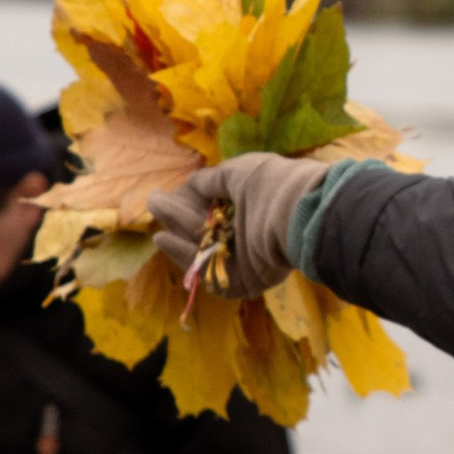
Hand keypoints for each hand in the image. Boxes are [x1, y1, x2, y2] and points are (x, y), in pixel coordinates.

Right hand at [147, 156, 325, 299]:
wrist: (299, 216)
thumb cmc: (273, 187)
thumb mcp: (239, 173)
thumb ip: (212, 181)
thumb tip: (190, 183)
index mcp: (257, 208)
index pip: (219, 209)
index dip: (193, 201)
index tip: (170, 193)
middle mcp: (253, 235)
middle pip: (209, 231)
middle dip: (180, 215)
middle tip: (154, 202)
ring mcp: (248, 260)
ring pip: (204, 248)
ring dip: (177, 230)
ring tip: (155, 211)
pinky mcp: (242, 280)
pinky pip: (208, 270)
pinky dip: (183, 255)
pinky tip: (162, 238)